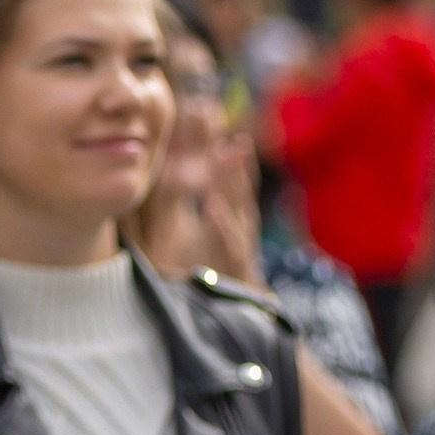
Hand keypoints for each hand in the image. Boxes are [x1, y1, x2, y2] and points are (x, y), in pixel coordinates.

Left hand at [199, 131, 262, 285]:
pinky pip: (227, 236)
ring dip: (232, 183)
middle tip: (235, 140)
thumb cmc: (219, 262)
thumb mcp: (210, 231)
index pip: (238, 184)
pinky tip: (211, 206)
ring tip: (226, 160)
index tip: (231, 137)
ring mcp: (240, 239)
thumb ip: (207, 206)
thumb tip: (192, 183)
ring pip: (238, 207)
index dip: (236, 162)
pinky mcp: (234, 257)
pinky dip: (220, 220)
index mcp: (237, 215)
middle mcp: (242, 224)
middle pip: (241, 189)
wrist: (235, 297)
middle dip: (238, 165)